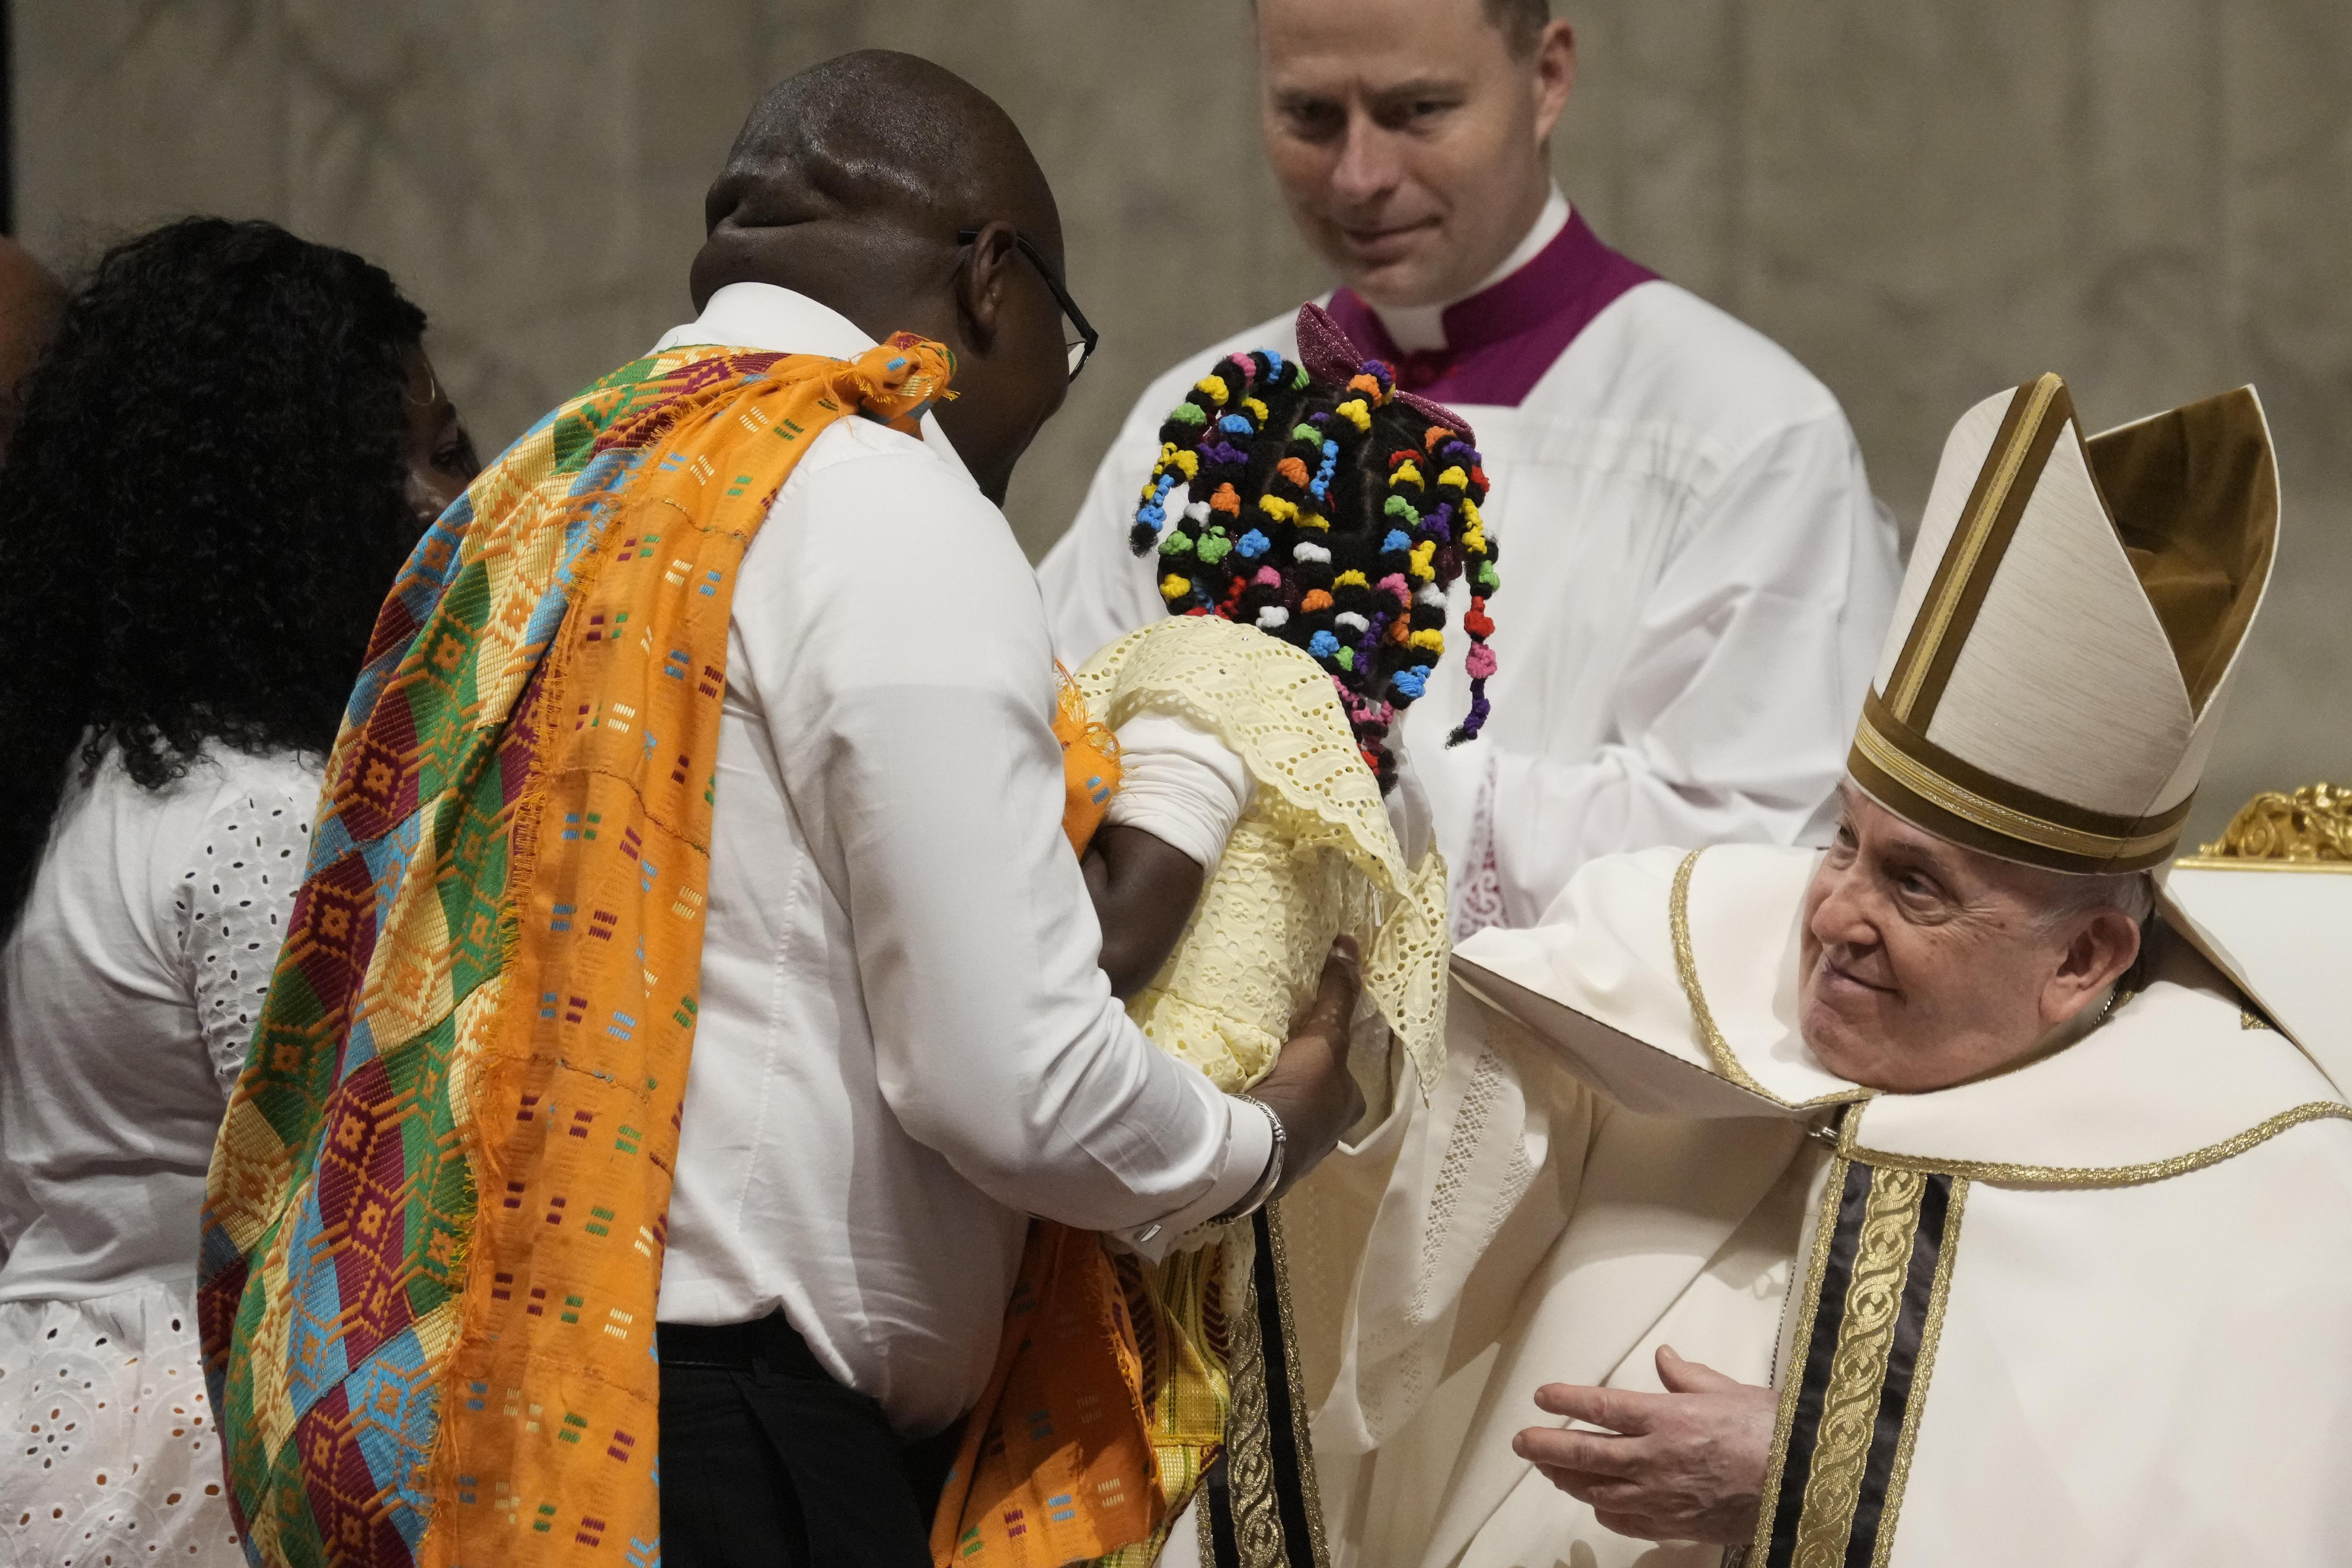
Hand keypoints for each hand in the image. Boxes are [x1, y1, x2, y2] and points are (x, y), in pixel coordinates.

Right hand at [1243, 936, 1364, 1199]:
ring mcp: (1300, 1150)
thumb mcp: (1326, 1037)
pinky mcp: (1269, 1161)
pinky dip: (1256, 1115)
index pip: (1343, 1074)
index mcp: (1350, 1106)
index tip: (1305, 1043)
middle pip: (1319, 1095)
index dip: (1329, 1058)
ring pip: (1291, 1115)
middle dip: (1303, 1081)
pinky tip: (1238, 1101)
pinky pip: (1265, 1129)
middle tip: (1276, 1060)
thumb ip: (1337, 995)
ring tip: (1252, 1078)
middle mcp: (1332, 1132)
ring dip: (1277, 1099)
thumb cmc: (1303, 1090)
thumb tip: (1349, 945)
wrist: (1259, 1146)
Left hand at [1512, 1346, 1775, 1544]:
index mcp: (1669, 1418)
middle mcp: (1657, 1458)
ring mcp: (1663, 1496)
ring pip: (1598, 1489)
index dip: (1566, 1400)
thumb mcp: (1730, 1391)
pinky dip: (1604, 1510)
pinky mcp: (1675, 1525)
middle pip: (1587, 1452)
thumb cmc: (1773, 1434)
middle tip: (1521, 1441)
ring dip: (1567, 1478)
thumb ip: (1688, 1376)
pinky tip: (1594, 1502)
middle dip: (1547, 1446)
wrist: (1805, 1485)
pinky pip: (1626, 1520)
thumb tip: (1663, 1357)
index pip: (1602, 1406)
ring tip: (1546, 1468)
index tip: (1542, 1396)